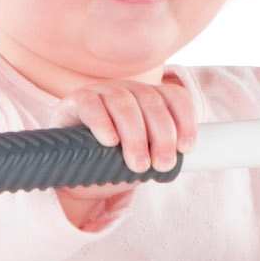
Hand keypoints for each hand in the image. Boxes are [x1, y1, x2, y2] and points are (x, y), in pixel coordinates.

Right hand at [55, 73, 196, 230]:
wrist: (74, 169)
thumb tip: (175, 163)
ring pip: (124, 104)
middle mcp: (129, 91)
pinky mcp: (76, 100)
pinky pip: (91, 104)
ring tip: (139, 165)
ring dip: (135, 135)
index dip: (185, 120)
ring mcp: (102, 92)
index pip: (175, 97)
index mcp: (150, 100)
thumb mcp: (141, 159)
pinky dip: (102, 123)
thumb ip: (158, 156)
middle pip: (152, 102)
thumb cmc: (112, 162)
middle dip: (162, 136)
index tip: (186, 148)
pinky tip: (110, 142)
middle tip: (162, 165)